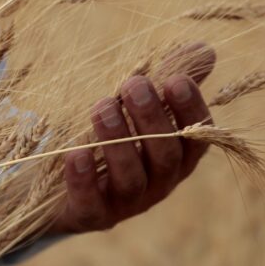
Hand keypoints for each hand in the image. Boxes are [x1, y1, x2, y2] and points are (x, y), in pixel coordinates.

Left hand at [48, 43, 215, 234]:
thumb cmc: (112, 135)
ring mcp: (126, 203)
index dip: (190, 110)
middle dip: (151, 119)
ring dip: (118, 141)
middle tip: (133, 84)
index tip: (175, 80)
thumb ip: (168, 80)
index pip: (197, 137)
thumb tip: (204, 50)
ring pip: (131, 178)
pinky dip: (83, 179)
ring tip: (102, 106)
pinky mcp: (91, 215)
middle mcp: (158, 183)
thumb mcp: (137, 107)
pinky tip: (76, 153)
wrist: (60, 184)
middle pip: (165, 156)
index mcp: (176, 156)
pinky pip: (91, 203)